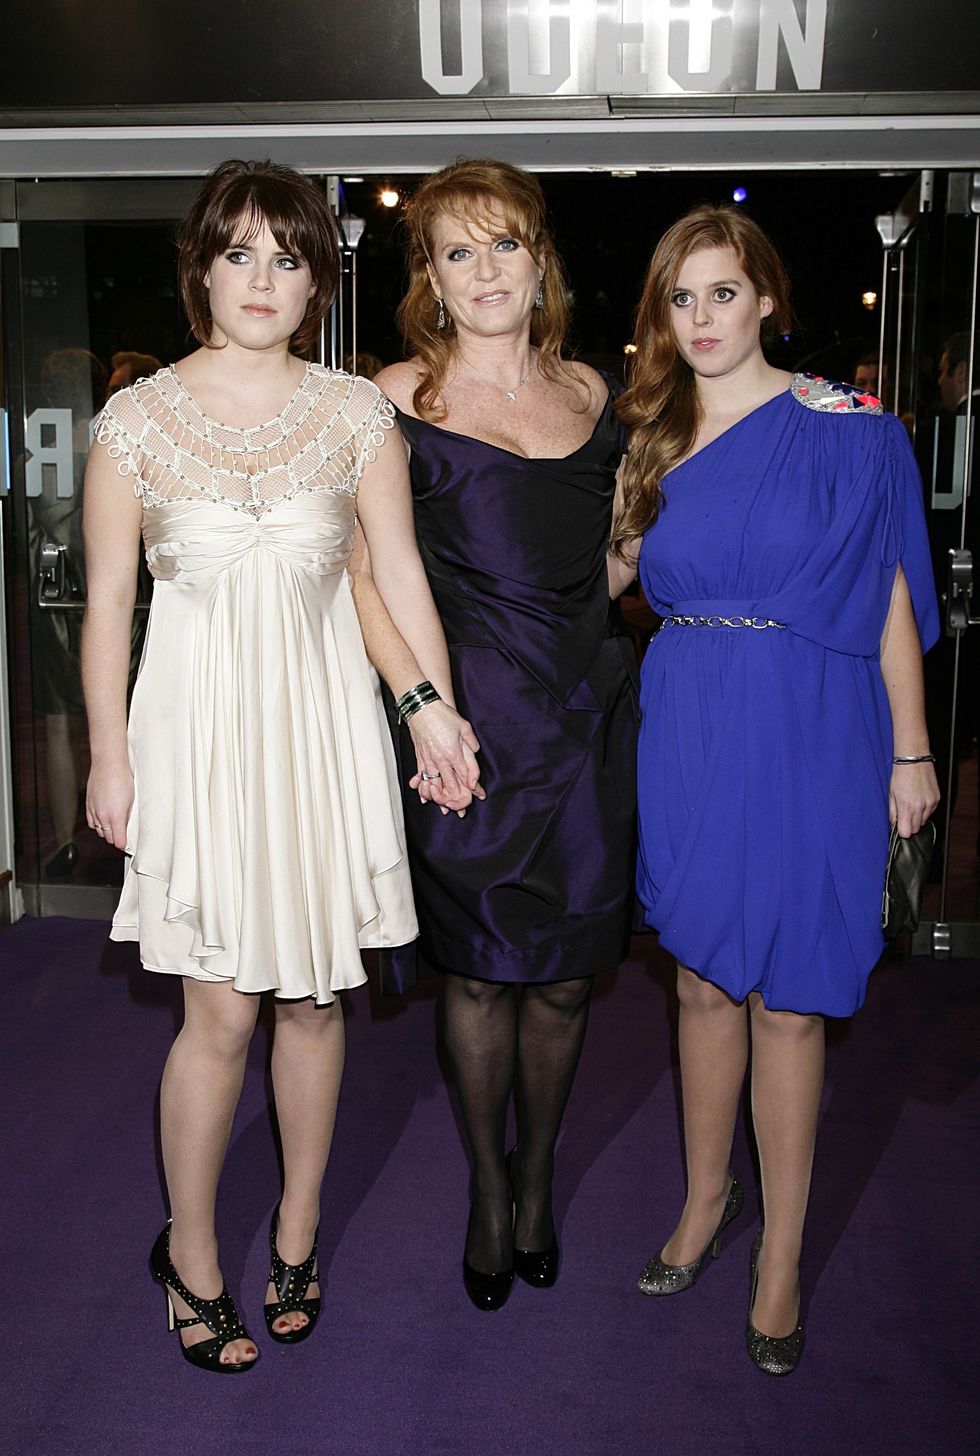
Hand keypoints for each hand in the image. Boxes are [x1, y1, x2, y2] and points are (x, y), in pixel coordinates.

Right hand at [86, 762, 133, 850]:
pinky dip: (97, 825)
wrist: (108, 764)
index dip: (123, 845)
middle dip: (115, 839)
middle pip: (108, 837)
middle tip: (122, 837)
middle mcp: (103, 816)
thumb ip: (128, 816)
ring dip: (106, 832)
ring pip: (99, 830)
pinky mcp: (88, 804)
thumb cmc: (122, 779)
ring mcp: (94, 810)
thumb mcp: (131, 800)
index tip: (126, 845)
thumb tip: (127, 825)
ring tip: (113, 829)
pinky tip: (102, 822)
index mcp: (115, 816)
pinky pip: (91, 822)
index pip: (118, 840)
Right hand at [406, 701, 484, 816]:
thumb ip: (471, 745)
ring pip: (434, 785)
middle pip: (450, 786)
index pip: (466, 776)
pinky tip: (426, 799)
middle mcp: (440, 760)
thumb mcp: (464, 728)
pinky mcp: (420, 758)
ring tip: (446, 810)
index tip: (480, 796)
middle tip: (463, 811)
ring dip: (440, 800)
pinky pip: (422, 778)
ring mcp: (428, 760)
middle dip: (458, 800)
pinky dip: (424, 790)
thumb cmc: (443, 716)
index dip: (474, 788)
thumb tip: (475, 757)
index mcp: (453, 753)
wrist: (421, 708)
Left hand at [889, 762, 939, 837]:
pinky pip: (931, 811)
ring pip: (924, 821)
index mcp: (907, 807)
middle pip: (916, 829)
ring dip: (918, 817)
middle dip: (910, 825)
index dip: (902, 831)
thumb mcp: (891, 794)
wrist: (914, 760)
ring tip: (912, 804)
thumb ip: (893, 812)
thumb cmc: (901, 775)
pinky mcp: (937, 799)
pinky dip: (925, 809)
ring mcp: (930, 803)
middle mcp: (920, 807)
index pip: (907, 832)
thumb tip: (894, 824)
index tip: (900, 827)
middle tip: (904, 814)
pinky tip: (919, 799)